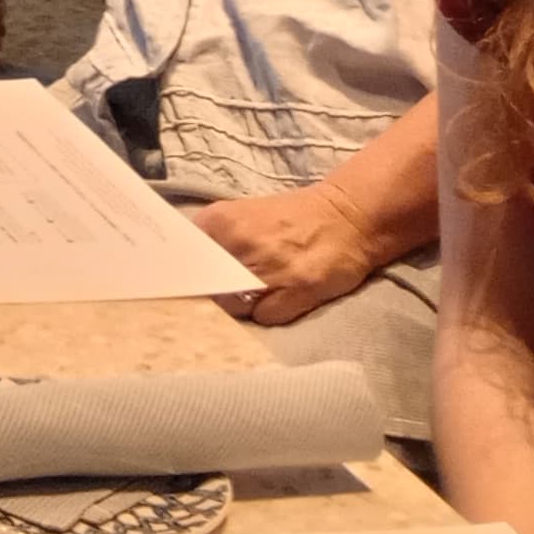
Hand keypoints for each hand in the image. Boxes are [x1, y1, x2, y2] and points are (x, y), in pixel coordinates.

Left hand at [193, 185, 381, 324]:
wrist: (349, 216)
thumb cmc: (290, 219)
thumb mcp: (242, 218)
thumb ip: (214, 242)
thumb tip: (185, 275)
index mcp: (221, 221)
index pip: (184, 263)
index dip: (184, 280)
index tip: (185, 290)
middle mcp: (241, 242)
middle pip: (207, 288)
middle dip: (214, 296)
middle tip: (228, 295)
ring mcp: (271, 267)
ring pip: (233, 307)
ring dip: (242, 308)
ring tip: (259, 294)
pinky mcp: (299, 289)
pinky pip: (265, 318)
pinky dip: (268, 315)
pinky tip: (281, 300)